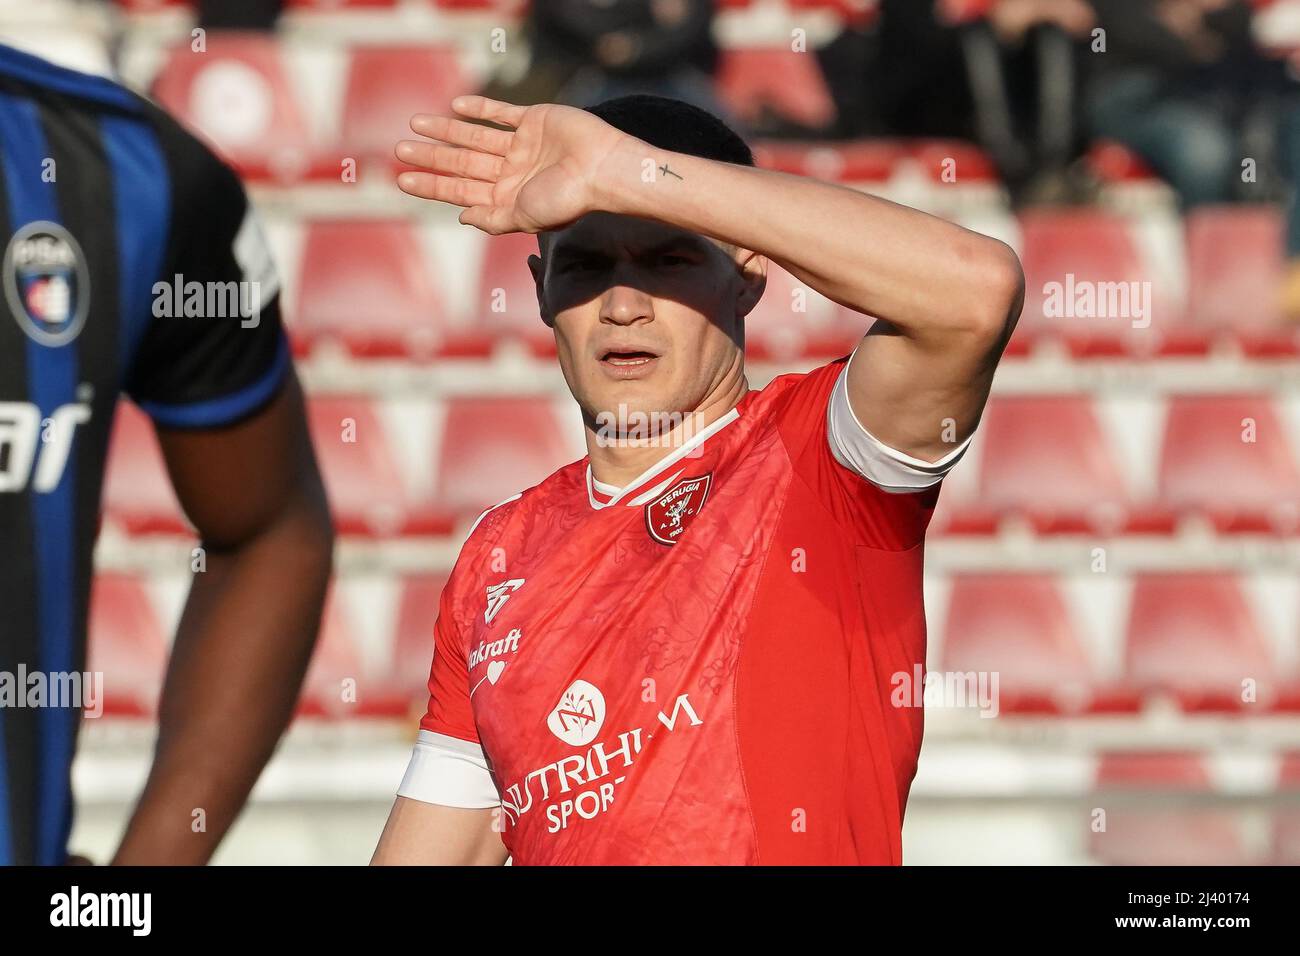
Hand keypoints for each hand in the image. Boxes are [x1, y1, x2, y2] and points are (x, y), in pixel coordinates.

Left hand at [396, 96, 628, 234]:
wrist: (601, 170)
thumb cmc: (567, 200)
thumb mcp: (523, 218)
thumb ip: (493, 219)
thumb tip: (461, 217)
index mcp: (508, 198)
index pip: (460, 191)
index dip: (431, 185)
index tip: (403, 181)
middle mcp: (512, 172)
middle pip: (462, 163)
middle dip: (432, 157)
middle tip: (399, 150)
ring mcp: (522, 146)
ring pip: (475, 136)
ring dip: (446, 131)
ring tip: (416, 124)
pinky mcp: (535, 121)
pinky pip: (503, 113)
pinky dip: (481, 108)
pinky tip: (456, 106)